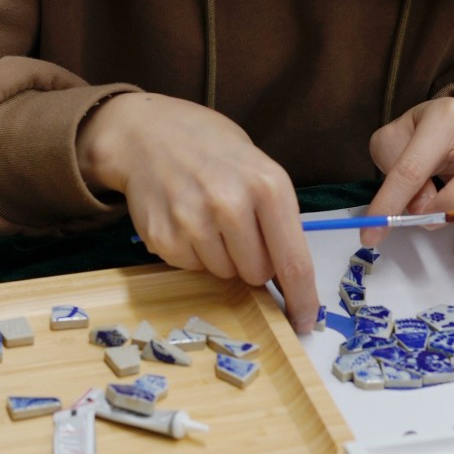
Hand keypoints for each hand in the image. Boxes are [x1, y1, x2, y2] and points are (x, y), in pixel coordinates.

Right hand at [77, 93, 318, 331]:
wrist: (148, 133)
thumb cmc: (212, 149)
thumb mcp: (258, 166)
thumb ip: (275, 215)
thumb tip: (289, 274)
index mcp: (268, 185)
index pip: (294, 261)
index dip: (302, 298)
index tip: (305, 320)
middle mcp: (232, 204)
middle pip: (258, 274)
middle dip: (254, 262)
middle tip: (239, 230)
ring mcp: (193, 222)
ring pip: (224, 274)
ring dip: (222, 257)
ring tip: (208, 218)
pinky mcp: (163, 237)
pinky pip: (191, 267)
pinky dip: (192, 253)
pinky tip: (185, 220)